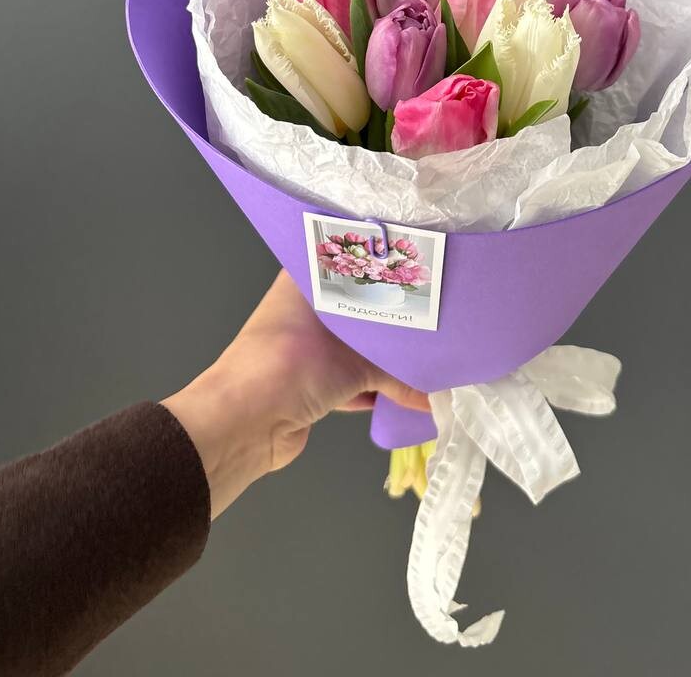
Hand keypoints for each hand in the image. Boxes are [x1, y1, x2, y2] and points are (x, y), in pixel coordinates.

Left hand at [162, 270, 428, 517]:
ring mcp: (313, 348)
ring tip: (438, 359)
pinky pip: (359, 381)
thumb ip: (398, 372)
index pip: (360, 264)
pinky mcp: (317, 385)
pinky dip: (382, 390)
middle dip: (401, 323)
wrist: (244, 425)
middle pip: (366, 312)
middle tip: (446, 319)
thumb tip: (438, 389)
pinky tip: (417, 396)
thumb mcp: (353, 360)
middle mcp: (311, 308)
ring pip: (363, 348)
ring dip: (393, 361)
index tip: (431, 273)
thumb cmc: (291, 366)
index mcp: (310, 281)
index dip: (394, 271)